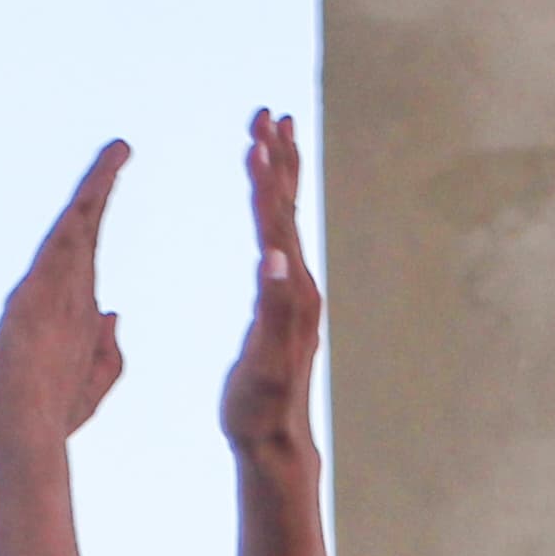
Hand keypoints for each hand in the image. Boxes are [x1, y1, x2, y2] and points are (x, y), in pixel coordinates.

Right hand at [0, 143, 130, 464]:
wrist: (25, 439)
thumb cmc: (50, 419)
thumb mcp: (93, 382)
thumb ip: (107, 351)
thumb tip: (113, 314)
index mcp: (72, 312)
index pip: (89, 253)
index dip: (101, 218)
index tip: (117, 185)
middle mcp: (57, 293)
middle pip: (82, 229)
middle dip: (100, 186)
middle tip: (121, 147)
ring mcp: (44, 293)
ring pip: (74, 228)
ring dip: (96, 187)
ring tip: (117, 152)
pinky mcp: (33, 298)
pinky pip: (62, 247)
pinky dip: (79, 216)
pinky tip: (95, 188)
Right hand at [217, 110, 320, 459]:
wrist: (275, 441)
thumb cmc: (259, 407)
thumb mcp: (260, 362)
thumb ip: (270, 308)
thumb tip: (275, 259)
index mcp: (290, 291)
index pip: (276, 222)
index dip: (265, 179)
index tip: (255, 138)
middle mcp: (300, 284)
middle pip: (289, 208)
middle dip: (278, 158)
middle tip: (269, 114)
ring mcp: (295, 291)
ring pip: (288, 219)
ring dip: (279, 175)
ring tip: (271, 137)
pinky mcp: (285, 302)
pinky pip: (280, 239)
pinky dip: (273, 208)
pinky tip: (265, 203)